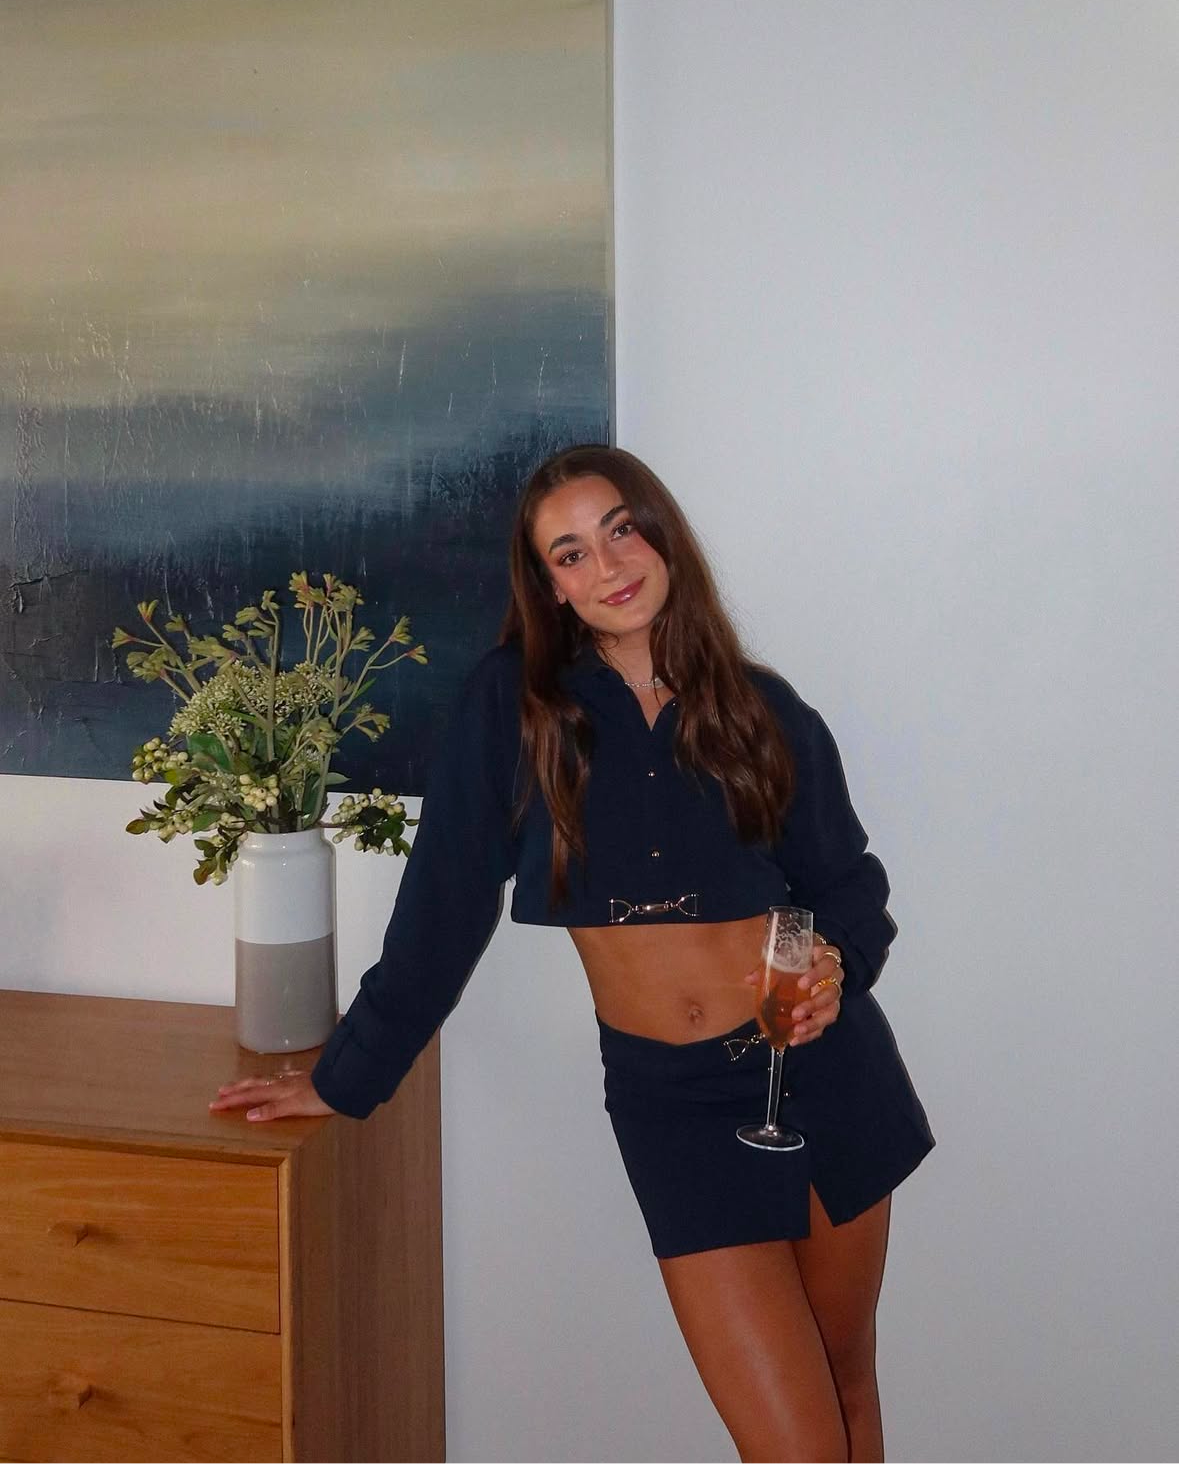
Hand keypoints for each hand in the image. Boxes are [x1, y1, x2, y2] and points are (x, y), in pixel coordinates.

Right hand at [208, 1069, 336, 1122]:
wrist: (341, 1085)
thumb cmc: (319, 1099)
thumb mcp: (293, 1107)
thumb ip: (272, 1110)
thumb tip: (249, 1116)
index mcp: (277, 1090)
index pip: (249, 1096)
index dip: (231, 1100)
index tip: (214, 1104)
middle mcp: (281, 1082)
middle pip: (254, 1084)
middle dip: (236, 1089)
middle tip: (220, 1091)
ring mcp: (292, 1078)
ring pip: (265, 1078)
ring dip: (250, 1082)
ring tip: (240, 1083)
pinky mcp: (303, 1078)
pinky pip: (281, 1076)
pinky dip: (272, 1077)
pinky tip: (276, 1077)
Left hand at [744, 940, 844, 1046]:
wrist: (810, 961)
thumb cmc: (798, 957)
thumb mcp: (786, 955)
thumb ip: (770, 965)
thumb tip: (750, 979)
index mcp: (826, 958)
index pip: (828, 964)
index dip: (816, 974)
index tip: (801, 984)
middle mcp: (835, 977)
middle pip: (831, 992)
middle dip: (814, 1004)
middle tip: (795, 1013)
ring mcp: (834, 995)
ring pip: (831, 1011)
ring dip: (814, 1022)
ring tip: (797, 1031)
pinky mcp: (829, 1011)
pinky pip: (824, 1025)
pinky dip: (810, 1034)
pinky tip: (795, 1040)